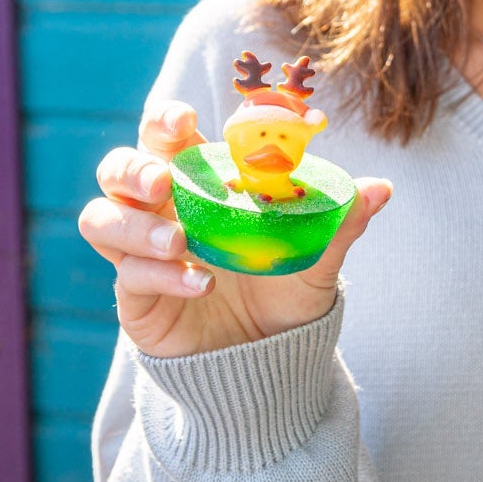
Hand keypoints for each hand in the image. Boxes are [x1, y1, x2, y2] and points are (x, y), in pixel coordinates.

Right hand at [77, 100, 392, 358]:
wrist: (269, 362)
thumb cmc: (286, 292)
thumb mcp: (317, 259)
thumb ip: (340, 223)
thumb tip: (382, 189)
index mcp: (201, 183)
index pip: (166, 137)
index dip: (164, 121)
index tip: (183, 119)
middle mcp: (162, 211)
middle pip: (118, 169)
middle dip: (132, 168)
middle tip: (163, 182)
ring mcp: (141, 253)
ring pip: (101, 219)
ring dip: (134, 226)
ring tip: (178, 243)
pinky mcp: (136, 297)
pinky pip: (126, 276)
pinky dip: (159, 276)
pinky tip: (199, 284)